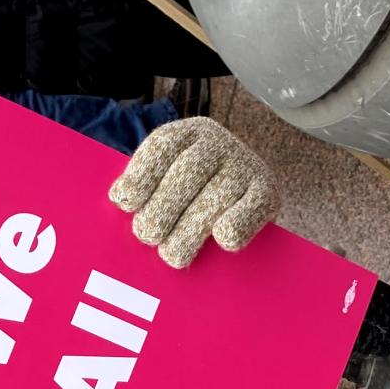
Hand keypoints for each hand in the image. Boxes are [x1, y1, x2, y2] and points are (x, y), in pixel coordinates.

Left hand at [108, 117, 279, 268]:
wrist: (249, 192)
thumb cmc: (195, 194)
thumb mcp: (171, 178)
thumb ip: (148, 191)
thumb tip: (120, 207)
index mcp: (188, 133)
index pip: (163, 145)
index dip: (141, 172)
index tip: (124, 201)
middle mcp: (218, 143)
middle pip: (187, 172)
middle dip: (163, 208)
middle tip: (148, 235)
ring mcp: (245, 165)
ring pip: (215, 197)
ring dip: (190, 230)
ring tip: (172, 255)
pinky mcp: (269, 192)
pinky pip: (250, 211)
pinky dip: (235, 226)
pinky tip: (221, 238)